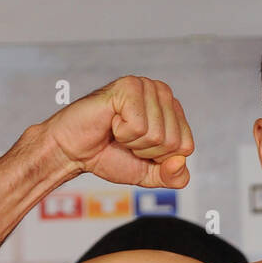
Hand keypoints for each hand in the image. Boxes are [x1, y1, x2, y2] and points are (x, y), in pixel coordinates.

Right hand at [42, 75, 192, 188]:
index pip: (186, 147)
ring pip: (157, 135)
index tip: (140, 150)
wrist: (75, 152)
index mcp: (172, 111)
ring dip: (133, 142)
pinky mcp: (128, 86)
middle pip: (173, 142)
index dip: (161, 159)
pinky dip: (122, 132)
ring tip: (118, 131)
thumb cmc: (110, 156)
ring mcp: (146, 86)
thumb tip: (180, 162)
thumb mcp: (149, 174)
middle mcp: (162, 93)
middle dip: (147, 152)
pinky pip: (139, 126)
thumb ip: (173, 177)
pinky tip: (111, 121)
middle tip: (126, 141)